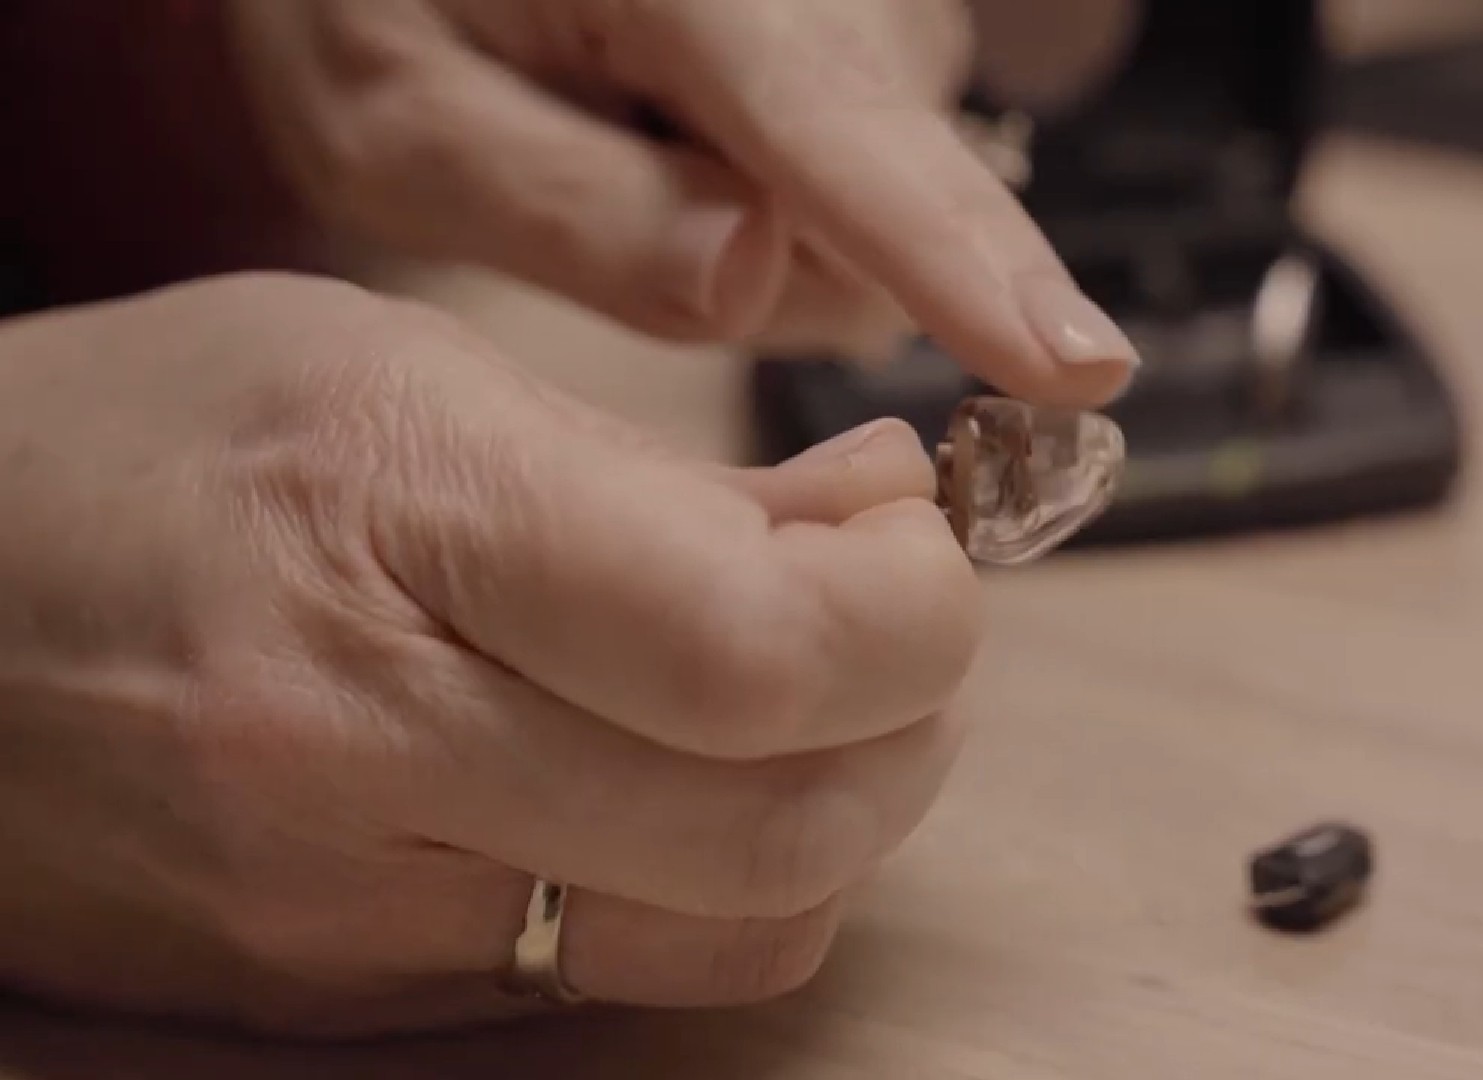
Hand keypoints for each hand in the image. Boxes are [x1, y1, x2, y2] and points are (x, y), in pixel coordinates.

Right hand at [0, 273, 979, 1035]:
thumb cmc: (139, 445)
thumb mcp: (396, 368)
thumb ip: (668, 473)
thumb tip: (879, 528)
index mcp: (390, 528)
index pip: (755, 646)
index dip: (914, 610)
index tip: (920, 543)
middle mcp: (360, 751)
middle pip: (784, 825)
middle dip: (913, 717)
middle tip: (902, 618)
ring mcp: (345, 909)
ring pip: (739, 931)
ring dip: (844, 811)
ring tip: (815, 695)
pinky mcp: (342, 997)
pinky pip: (623, 973)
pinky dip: (728, 881)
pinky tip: (700, 778)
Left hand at [223, 0, 1139, 404]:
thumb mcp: (396, 121)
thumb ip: (571, 212)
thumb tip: (751, 282)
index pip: (846, 137)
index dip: (961, 262)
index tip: (1076, 370)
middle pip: (881, 206)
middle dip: (762, 253)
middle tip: (595, 177)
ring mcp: (878, 2)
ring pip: (885, 203)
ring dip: (765, 217)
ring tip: (626, 125)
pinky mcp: (888, 30)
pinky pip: (880, 176)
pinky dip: (784, 182)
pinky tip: (685, 118)